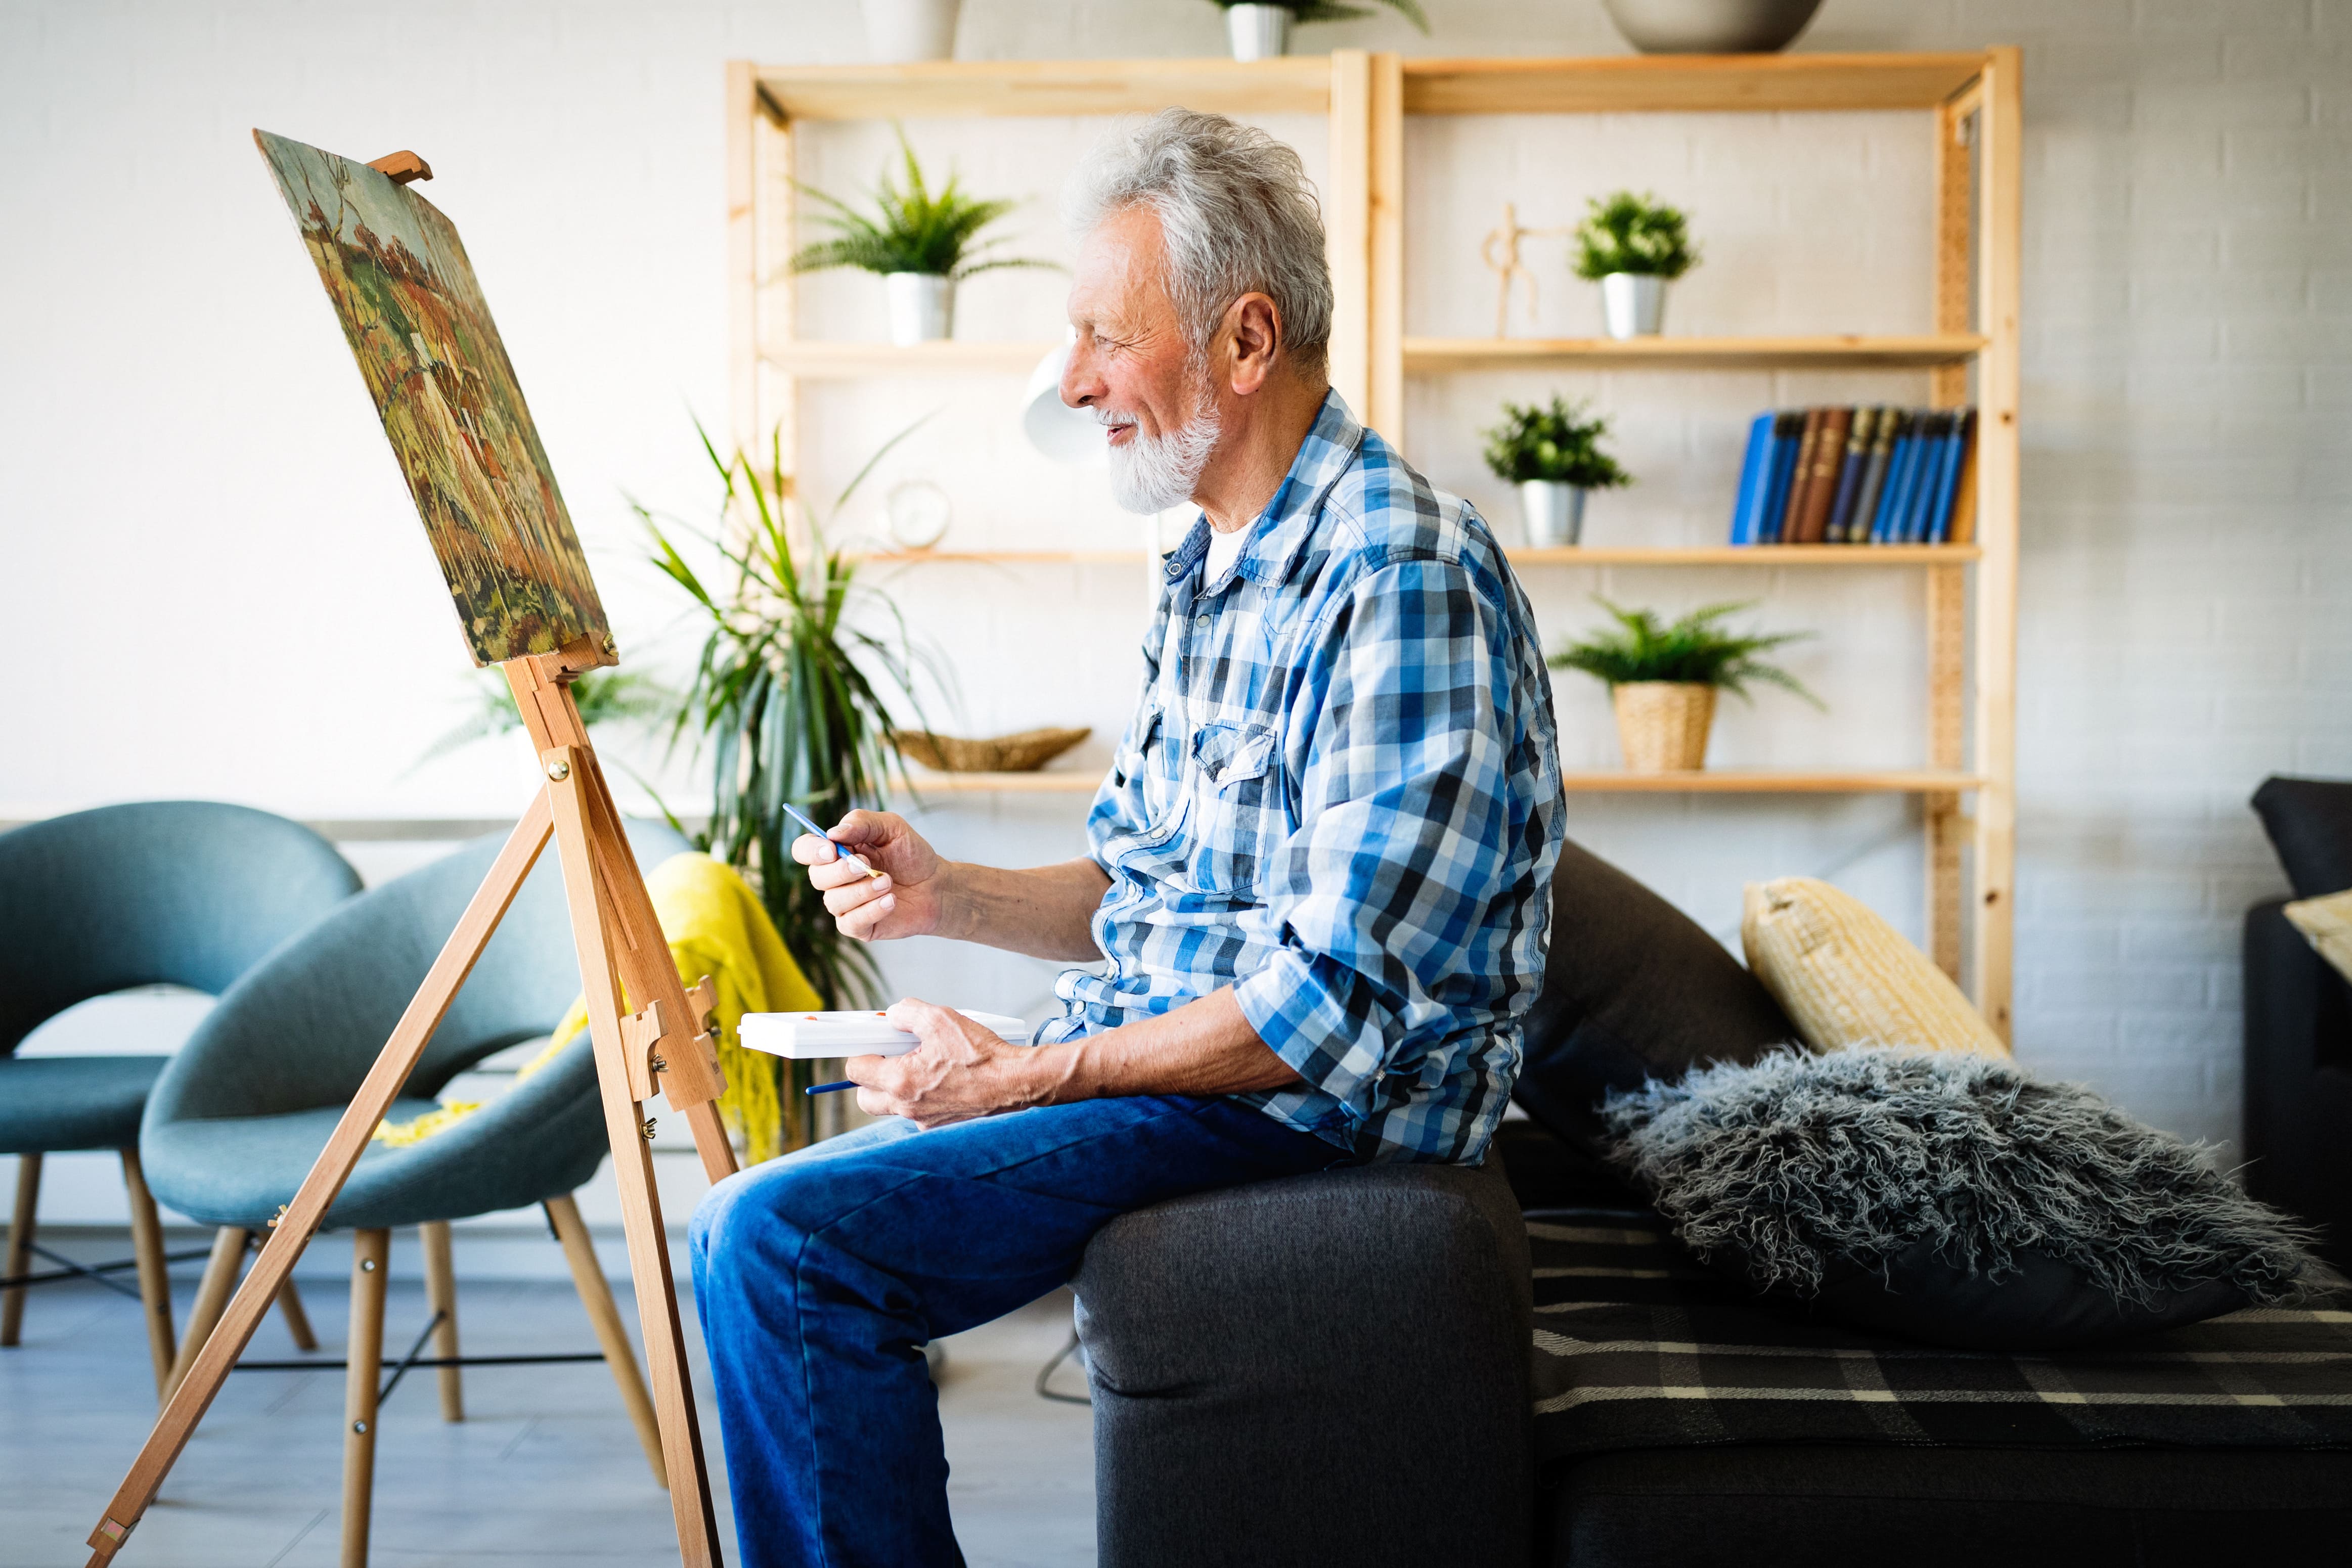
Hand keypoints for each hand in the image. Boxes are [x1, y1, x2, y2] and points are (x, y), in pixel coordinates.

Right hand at [792, 810, 945, 940]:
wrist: (936, 884)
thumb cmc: (911, 854)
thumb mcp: (892, 827)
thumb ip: (862, 823)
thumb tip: (833, 833)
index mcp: (837, 851)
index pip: (804, 849)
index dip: (811, 850)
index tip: (832, 849)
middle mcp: (835, 879)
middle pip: (817, 877)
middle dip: (841, 871)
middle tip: (868, 865)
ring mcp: (845, 904)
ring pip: (834, 901)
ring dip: (862, 890)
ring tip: (888, 882)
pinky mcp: (859, 926)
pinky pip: (850, 922)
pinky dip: (871, 910)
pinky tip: (890, 901)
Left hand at [847, 999, 1059, 1128]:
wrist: (1013, 1083)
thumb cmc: (980, 1054)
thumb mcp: (940, 1019)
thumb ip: (907, 1013)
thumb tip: (893, 1016)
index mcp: (900, 1081)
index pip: (855, 1070)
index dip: (861, 1051)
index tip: (873, 1041)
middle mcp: (906, 1107)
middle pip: (864, 1097)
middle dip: (869, 1076)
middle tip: (889, 1056)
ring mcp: (922, 1120)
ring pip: (890, 1106)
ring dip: (895, 1086)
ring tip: (919, 1064)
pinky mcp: (938, 1124)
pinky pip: (915, 1111)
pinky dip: (918, 1095)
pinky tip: (939, 1077)